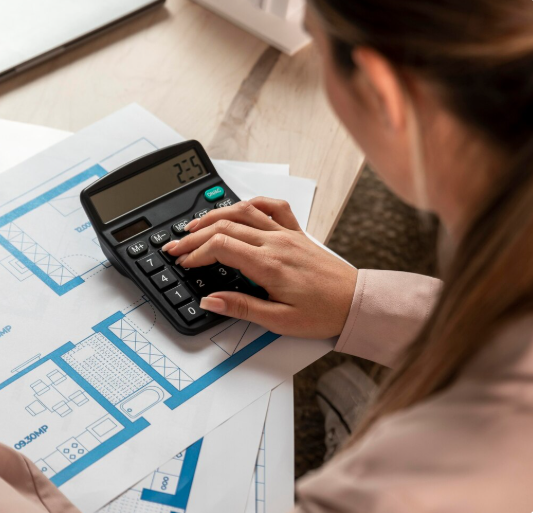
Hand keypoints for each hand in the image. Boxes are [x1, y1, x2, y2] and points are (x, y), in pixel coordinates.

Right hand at [163, 197, 357, 338]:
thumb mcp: (278, 321)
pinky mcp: (296, 233)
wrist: (356, 303)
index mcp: (269, 264)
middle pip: (225, 227)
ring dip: (214, 215)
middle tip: (176, 246)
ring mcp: (286, 234)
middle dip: (194, 236)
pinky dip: (250, 203)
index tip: (184, 263)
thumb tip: (210, 300)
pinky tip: (238, 208)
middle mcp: (276, 243)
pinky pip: (272, 207)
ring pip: (243, 211)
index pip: (221, 246)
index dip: (196, 253)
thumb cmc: (323, 313)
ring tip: (194, 225)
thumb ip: (241, 307)